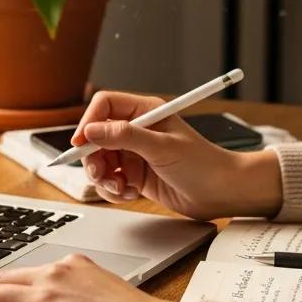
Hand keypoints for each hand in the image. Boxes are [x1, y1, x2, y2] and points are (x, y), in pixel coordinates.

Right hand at [72, 90, 282, 219]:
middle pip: (97, 137)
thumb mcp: (162, 147)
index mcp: (145, 111)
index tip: (80, 144)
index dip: (89, 122)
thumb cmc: (202, 163)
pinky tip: (132, 194)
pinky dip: (115, 191)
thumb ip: (125, 136)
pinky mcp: (136, 175)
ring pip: (101, 162)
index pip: (104, 106)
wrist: (221, 192)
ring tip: (122, 189)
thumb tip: (92, 130)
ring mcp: (136, 153)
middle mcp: (137, 130)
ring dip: (105, 178)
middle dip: (94, 158)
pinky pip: (111, 181)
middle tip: (101, 174)